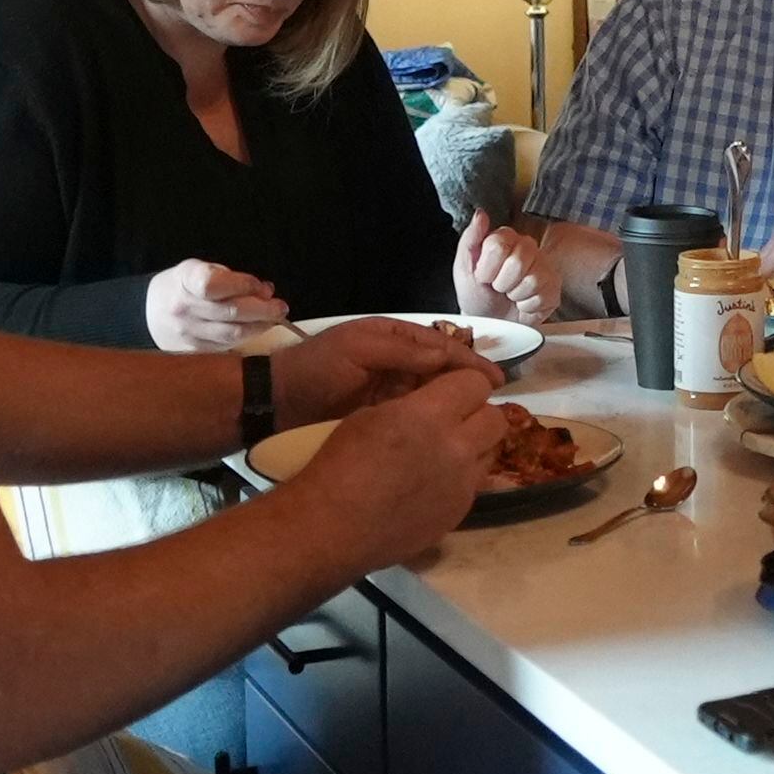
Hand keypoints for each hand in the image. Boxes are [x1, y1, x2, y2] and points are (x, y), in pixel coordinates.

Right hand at [144, 259, 285, 353]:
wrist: (148, 314)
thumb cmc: (183, 286)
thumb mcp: (201, 269)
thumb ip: (232, 278)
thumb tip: (265, 291)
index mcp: (185, 280)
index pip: (214, 284)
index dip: (243, 285)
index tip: (261, 286)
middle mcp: (184, 307)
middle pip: (231, 312)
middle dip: (263, 310)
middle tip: (281, 307)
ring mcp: (188, 332)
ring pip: (232, 333)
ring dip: (259, 326)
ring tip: (274, 318)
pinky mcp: (194, 351)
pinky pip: (227, 346)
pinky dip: (246, 337)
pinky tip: (256, 328)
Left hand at [270, 316, 497, 429]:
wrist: (277, 404)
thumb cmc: (317, 369)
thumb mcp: (359, 350)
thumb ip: (402, 351)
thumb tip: (448, 354)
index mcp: (393, 337)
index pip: (442, 346)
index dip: (470, 362)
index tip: (495, 381)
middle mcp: (398, 361)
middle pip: (443, 371)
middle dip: (469, 385)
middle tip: (496, 406)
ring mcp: (392, 390)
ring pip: (434, 395)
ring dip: (456, 406)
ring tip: (481, 423)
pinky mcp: (384, 415)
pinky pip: (417, 415)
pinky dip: (436, 421)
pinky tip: (451, 435)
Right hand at [294, 370, 498, 568]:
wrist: (332, 527)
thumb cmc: (339, 464)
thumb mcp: (370, 416)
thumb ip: (413, 407)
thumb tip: (435, 406)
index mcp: (430, 415)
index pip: (476, 383)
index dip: (464, 384)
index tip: (450, 391)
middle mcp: (457, 447)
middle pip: (496, 419)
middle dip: (478, 414)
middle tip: (454, 420)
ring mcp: (462, 483)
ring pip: (492, 452)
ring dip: (475, 446)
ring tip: (447, 452)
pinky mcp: (459, 512)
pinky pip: (474, 484)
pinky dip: (461, 477)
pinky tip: (433, 483)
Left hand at [454, 211, 558, 325]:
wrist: (489, 322)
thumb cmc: (477, 295)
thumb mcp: (463, 267)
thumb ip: (470, 238)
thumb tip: (480, 214)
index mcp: (505, 238)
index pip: (498, 245)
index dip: (487, 268)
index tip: (483, 276)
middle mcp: (528, 247)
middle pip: (517, 262)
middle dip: (501, 283)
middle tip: (498, 287)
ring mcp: (544, 267)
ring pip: (530, 281)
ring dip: (514, 295)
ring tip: (510, 295)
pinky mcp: (554, 288)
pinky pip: (542, 297)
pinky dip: (527, 307)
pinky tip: (523, 303)